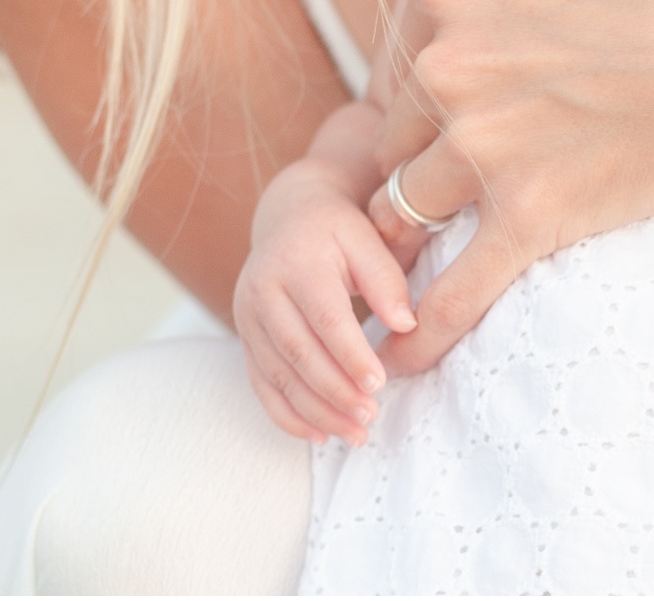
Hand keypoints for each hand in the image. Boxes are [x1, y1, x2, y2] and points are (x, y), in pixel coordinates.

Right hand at [232, 158, 417, 444]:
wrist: (289, 218)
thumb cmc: (337, 230)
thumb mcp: (365, 239)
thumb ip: (386, 280)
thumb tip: (406, 325)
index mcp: (295, 263)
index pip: (324, 317)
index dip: (350, 354)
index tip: (379, 384)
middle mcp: (262, 292)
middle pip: (298, 352)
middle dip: (334, 392)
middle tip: (370, 417)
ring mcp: (247, 318)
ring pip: (279, 376)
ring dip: (316, 412)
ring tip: (355, 434)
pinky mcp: (246, 340)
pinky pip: (262, 386)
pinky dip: (288, 416)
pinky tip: (319, 435)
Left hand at [364, 0, 653, 372]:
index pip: (404, 34)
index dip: (429, 57)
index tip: (465, 80)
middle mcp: (453, 71)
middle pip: (394, 123)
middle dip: (412, 145)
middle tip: (448, 163)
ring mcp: (486, 151)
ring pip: (406, 202)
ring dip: (400, 232)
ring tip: (395, 261)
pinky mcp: (531, 218)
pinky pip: (455, 288)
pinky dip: (421, 329)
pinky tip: (395, 362)